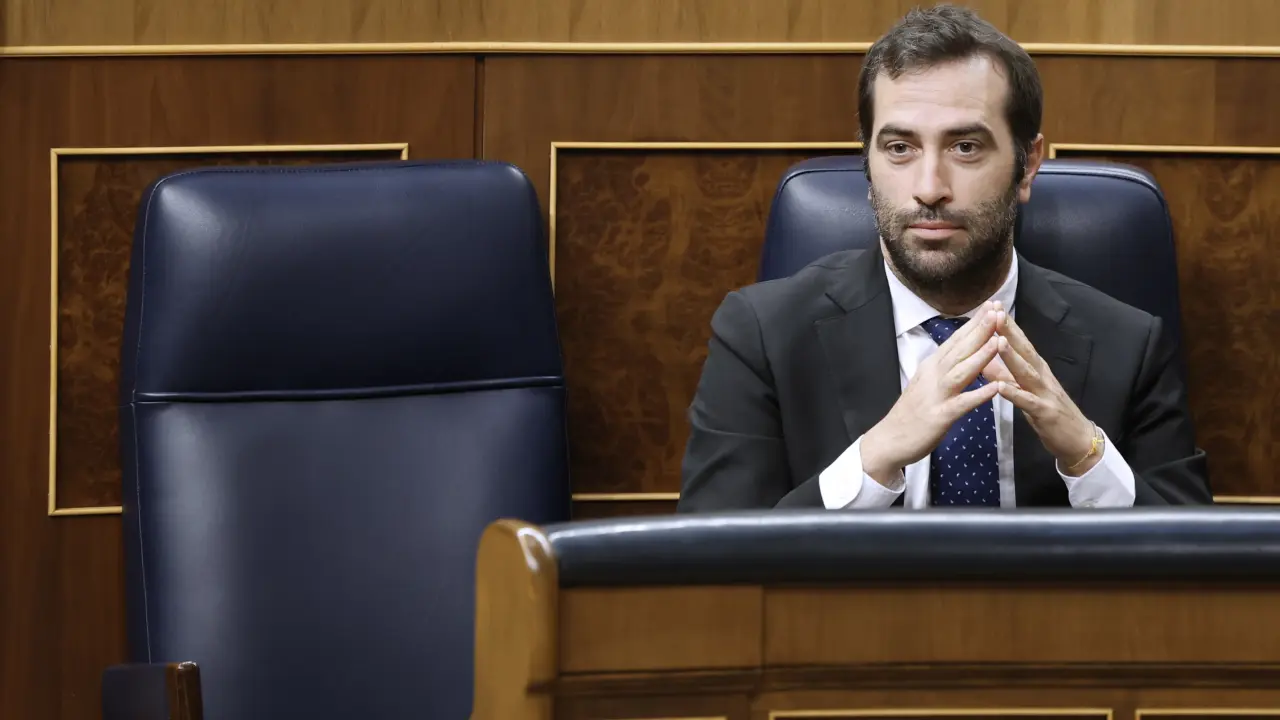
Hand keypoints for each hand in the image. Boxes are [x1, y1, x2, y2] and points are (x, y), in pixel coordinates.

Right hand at [861, 302, 1002, 485]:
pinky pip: (962, 403)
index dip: (974, 323)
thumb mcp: (926, 383)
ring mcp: (936, 395)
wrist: (888, 440)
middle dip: (980, 330)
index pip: (956, 340)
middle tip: (998, 310)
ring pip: (961, 371)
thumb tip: (958, 353)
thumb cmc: (911, 414)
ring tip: (999, 340)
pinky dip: (978, 395)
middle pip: (960, 349)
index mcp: (931, 367)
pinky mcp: (940, 416)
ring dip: (980, 355)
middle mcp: (933, 375)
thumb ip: (942, 368)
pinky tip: (995, 388)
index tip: (991, 306)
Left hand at [992, 312, 1098, 474]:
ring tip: (997, 342)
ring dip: (1012, 357)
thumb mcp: (1025, 391)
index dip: (1008, 326)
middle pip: (1025, 351)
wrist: (1078, 441)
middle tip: (995, 313)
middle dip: (1009, 332)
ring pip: (1027, 372)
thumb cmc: (1048, 413)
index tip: (993, 307)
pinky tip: (1001, 387)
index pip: (1021, 344)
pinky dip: (1015, 394)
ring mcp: (1045, 393)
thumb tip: (984, 360)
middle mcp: (1043, 377)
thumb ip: (1005, 375)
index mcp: (1037, 370)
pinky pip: (1028, 402)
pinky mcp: (1045, 413)